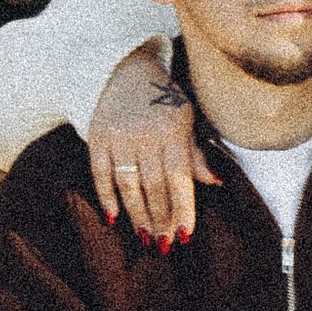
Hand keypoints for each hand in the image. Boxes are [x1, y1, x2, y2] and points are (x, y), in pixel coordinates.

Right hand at [89, 46, 218, 245]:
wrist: (123, 68)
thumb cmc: (162, 97)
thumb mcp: (185, 117)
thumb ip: (195, 153)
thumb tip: (215, 183)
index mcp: (173, 129)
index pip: (179, 178)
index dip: (182, 208)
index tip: (185, 234)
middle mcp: (145, 134)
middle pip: (153, 186)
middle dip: (160, 218)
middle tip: (164, 243)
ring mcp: (119, 136)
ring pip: (128, 185)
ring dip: (137, 214)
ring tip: (146, 236)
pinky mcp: (96, 137)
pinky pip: (100, 174)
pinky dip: (106, 197)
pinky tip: (114, 217)